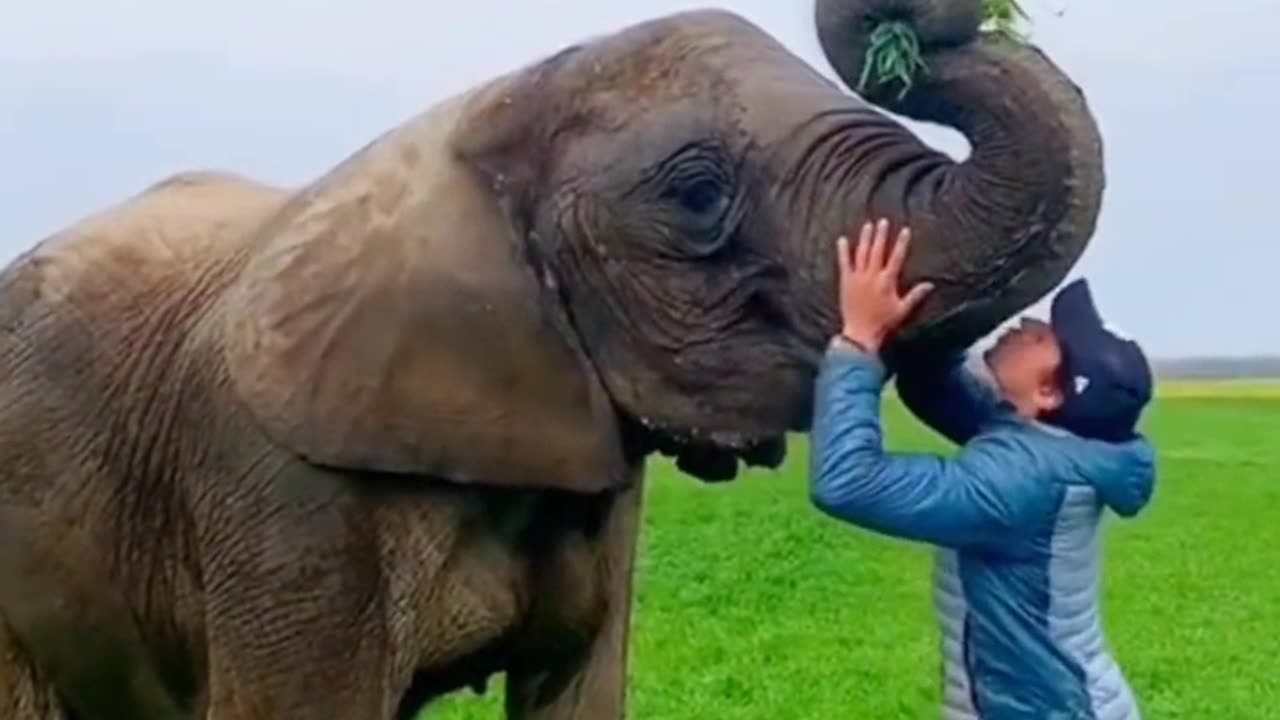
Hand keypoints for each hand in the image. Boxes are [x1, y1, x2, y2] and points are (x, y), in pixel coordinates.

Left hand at [837, 218, 933, 352]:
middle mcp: (872, 276)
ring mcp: (857, 277)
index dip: (901, 243)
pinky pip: (844, 263)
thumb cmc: (883, 323)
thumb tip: (930, 284)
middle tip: (883, 221)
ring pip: (862, 253)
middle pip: (878, 251)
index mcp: (887, 281)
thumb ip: (916, 295)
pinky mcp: (846, 281)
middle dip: (881, 235)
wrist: (860, 333)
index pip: (896, 258)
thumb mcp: (902, 310)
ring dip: (865, 238)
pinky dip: (843, 251)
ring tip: (868, 225)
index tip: (905, 230)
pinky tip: (842, 239)